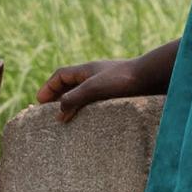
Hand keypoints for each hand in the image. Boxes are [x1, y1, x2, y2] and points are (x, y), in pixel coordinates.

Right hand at [35, 53, 159, 119]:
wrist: (152, 77)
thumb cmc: (123, 80)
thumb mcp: (94, 89)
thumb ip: (74, 98)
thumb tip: (58, 111)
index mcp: (86, 70)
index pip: (60, 76)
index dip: (48, 88)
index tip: (39, 102)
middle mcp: (95, 76)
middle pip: (69, 85)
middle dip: (57, 97)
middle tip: (48, 113)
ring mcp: (106, 84)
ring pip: (83, 94)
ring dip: (72, 104)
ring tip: (65, 119)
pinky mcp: (117, 94)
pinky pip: (95, 101)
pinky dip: (86, 109)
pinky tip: (88, 121)